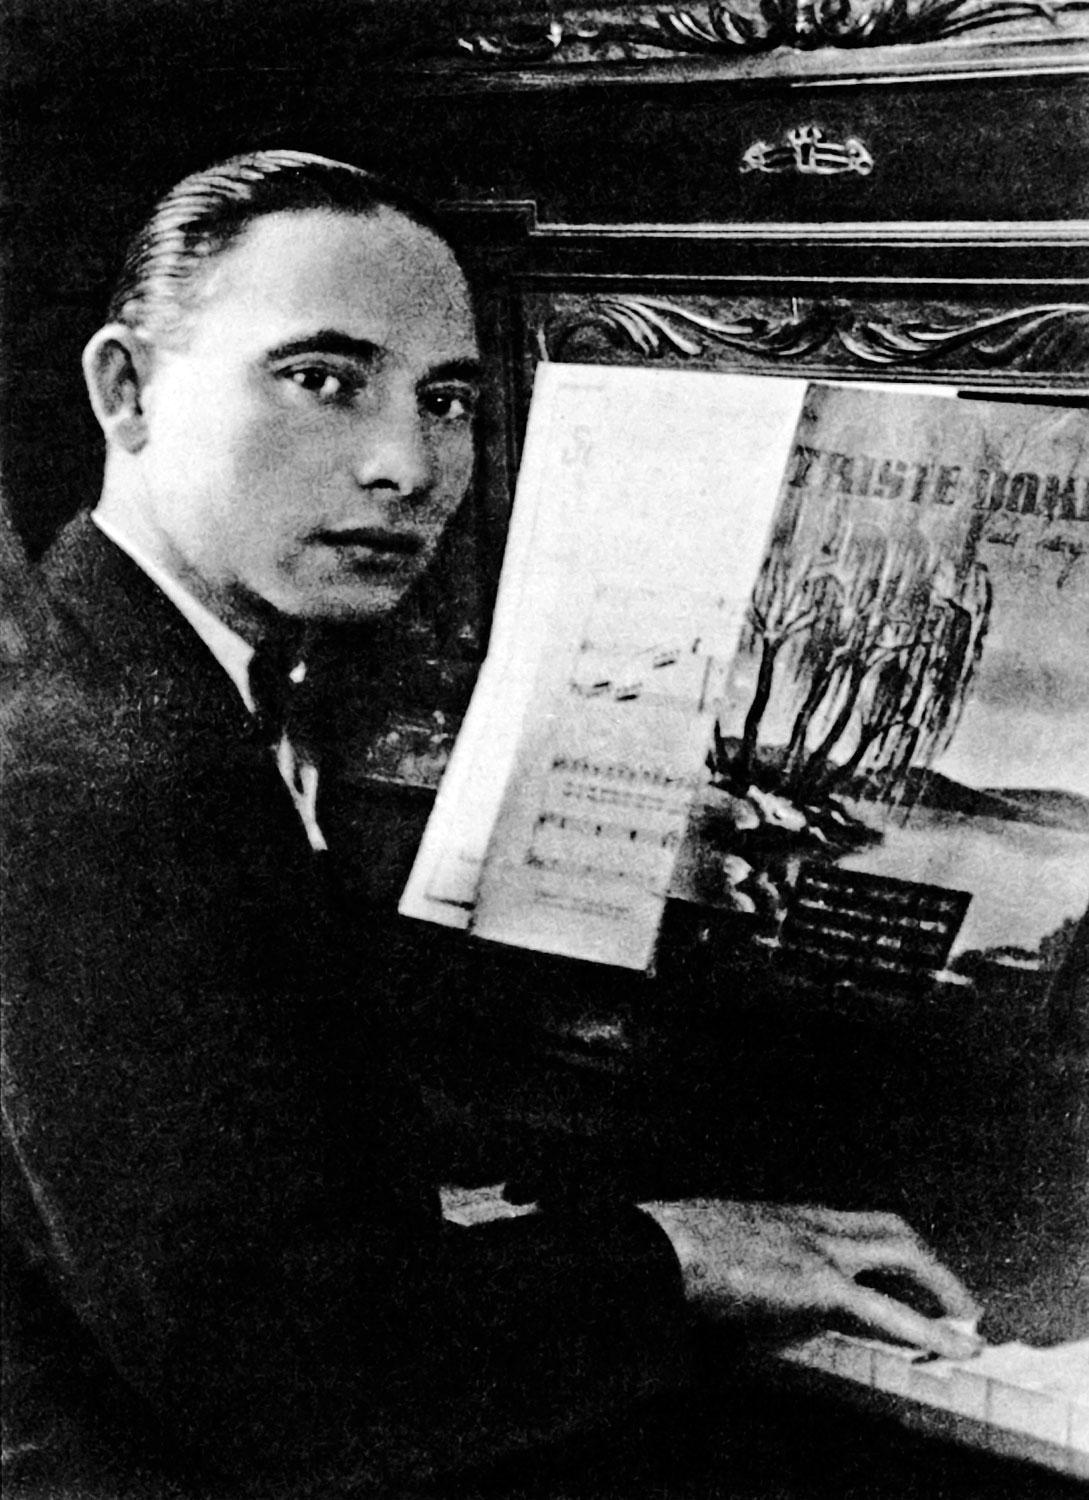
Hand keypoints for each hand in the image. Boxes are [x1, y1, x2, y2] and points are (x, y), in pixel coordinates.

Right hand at [639, 1198, 982, 1359]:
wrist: (656, 1250)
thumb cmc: (671, 1256)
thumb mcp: (715, 1256)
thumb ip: (746, 1277)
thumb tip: (760, 1320)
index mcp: (785, 1217)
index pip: (853, 1228)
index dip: (886, 1252)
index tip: (903, 1277)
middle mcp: (810, 1223)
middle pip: (889, 1226)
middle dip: (927, 1259)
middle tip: (953, 1296)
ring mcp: (817, 1247)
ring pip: (900, 1249)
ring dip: (939, 1282)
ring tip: (965, 1321)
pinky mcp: (817, 1283)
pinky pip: (886, 1309)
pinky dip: (924, 1327)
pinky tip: (950, 1345)